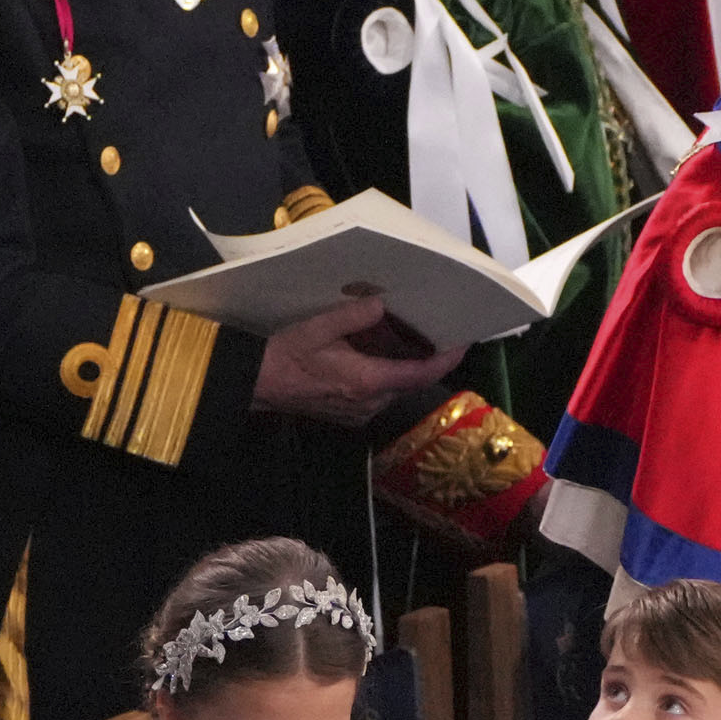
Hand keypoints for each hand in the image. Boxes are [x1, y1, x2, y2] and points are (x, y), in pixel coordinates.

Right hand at [254, 291, 462, 425]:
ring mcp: (360, 412)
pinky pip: (379, 394)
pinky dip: (385, 374)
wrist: (256, 385)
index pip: (420, 373)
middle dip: (425, 357)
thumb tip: (381, 305)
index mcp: (366, 381)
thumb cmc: (284, 357)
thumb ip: (352, 316)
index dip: (446, 358)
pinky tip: (377, 353)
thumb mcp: (316, 328)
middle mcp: (369, 402)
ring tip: (408, 335)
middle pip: (411, 380)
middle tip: (434, 328)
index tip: (464, 342)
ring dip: (403, 365)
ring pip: (395, 387)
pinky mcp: (350, 414)